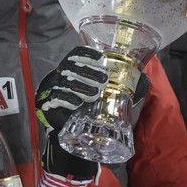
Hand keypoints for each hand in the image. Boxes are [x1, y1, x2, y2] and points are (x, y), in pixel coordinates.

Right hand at [36, 46, 105, 179]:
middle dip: (88, 71)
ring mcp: (51, 89)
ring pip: (63, 81)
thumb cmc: (87, 110)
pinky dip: (67, 99)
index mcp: (70, 69)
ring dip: (80, 86)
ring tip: (94, 94)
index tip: (101, 59)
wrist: (71, 132)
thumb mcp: (100, 96)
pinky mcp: (46, 103)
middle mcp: (59, 75)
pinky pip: (55, 98)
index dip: (87, 54)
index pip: (75, 54)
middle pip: (70, 66)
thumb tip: (141, 81)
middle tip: (104, 80)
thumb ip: (116, 87)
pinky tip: (77, 103)